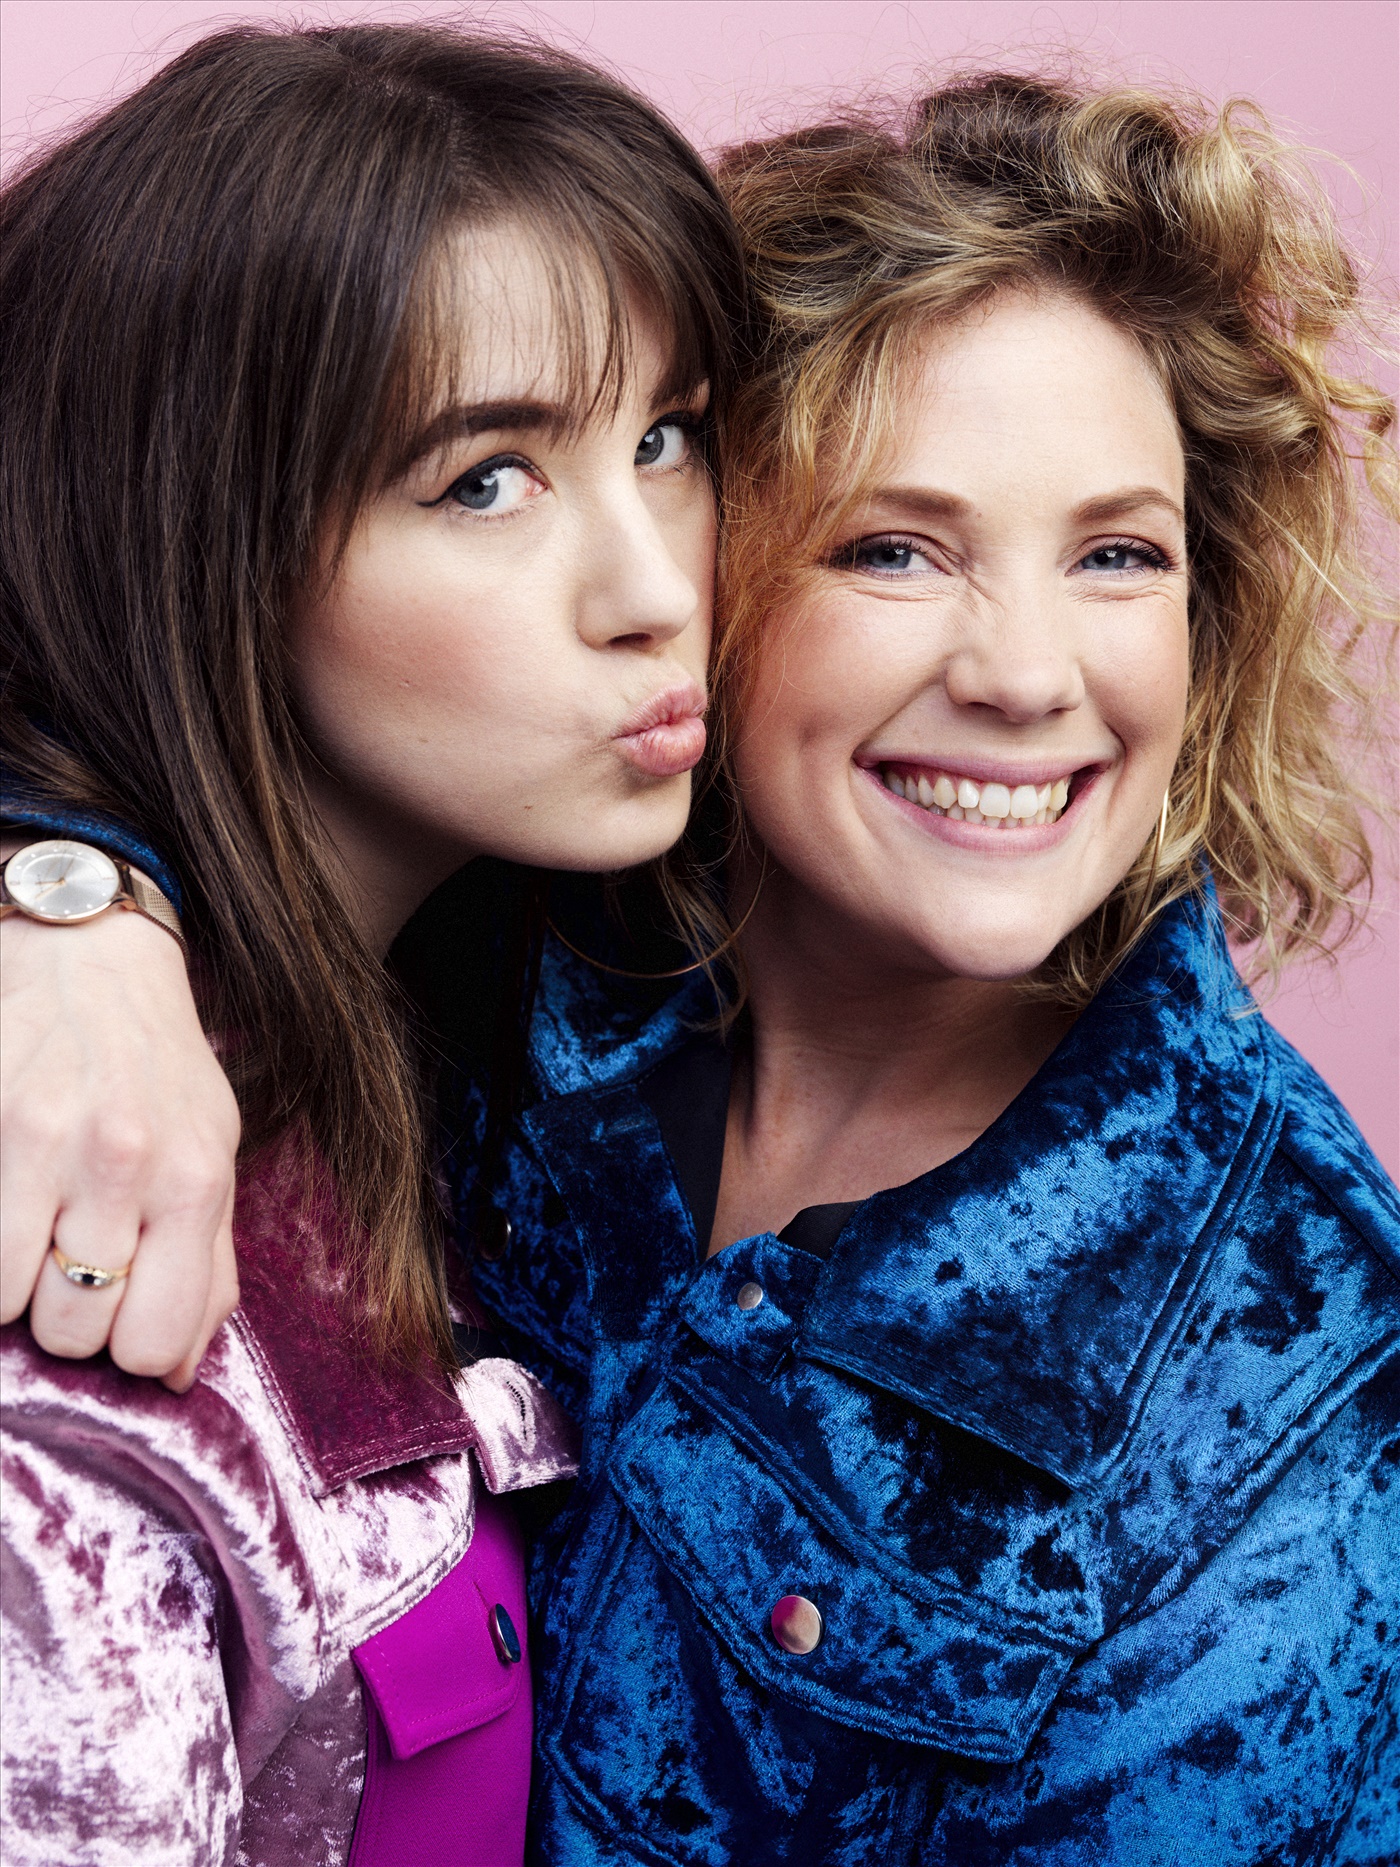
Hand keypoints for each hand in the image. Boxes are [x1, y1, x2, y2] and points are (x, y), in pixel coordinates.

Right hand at [0, 898, 240, 1388]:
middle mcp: (130, 1168)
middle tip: (70, 1265)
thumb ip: (210, 1263)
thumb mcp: (214, 1153)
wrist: (90, 961)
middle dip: (70, 1320)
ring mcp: (54, 1149)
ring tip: (34, 1233)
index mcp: (197, 1183)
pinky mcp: (1, 1131)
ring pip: (14, 1305)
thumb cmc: (157, 1070)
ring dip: (17, 1289)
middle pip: (79, 1333)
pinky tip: (9, 1211)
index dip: (131, 1348)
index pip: (159, 1343)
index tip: (120, 1314)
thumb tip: (181, 1373)